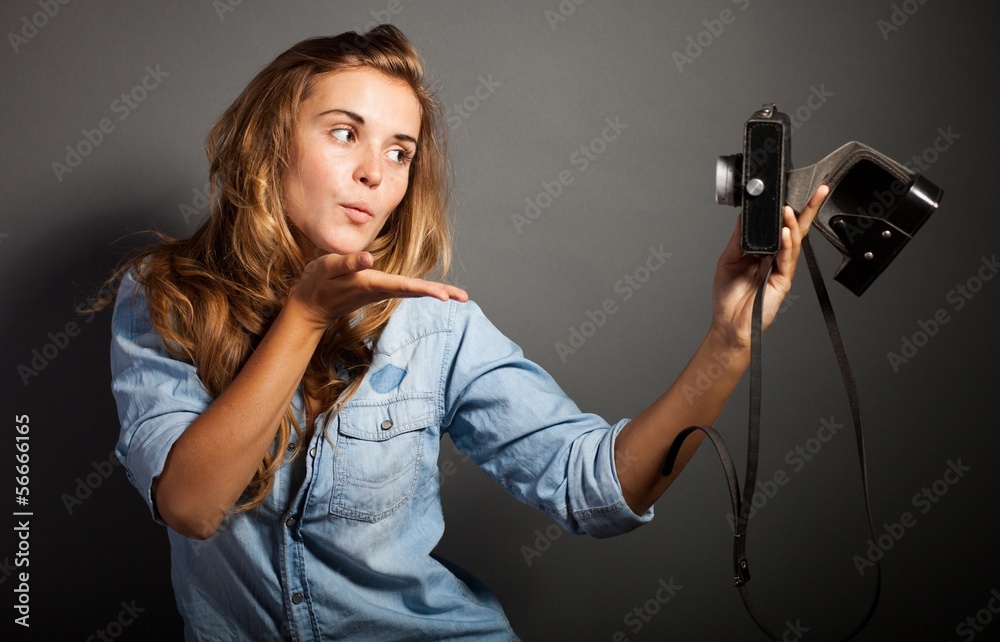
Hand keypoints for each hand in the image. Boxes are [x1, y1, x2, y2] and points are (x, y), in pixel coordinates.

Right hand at [289, 252, 468, 330]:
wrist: (310, 306)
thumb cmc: (317, 283)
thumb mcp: (326, 268)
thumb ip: (347, 263)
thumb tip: (370, 258)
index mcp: (370, 284)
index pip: (403, 286)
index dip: (425, 289)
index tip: (445, 296)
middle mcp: (380, 290)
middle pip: (415, 291)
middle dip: (440, 293)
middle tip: (465, 297)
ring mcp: (381, 292)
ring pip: (413, 292)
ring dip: (437, 292)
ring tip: (459, 296)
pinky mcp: (379, 290)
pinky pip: (407, 290)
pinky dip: (424, 290)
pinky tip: (438, 291)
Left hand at [709, 185, 828, 349]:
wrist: (729, 325)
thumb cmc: (728, 297)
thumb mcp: (727, 260)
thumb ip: (738, 239)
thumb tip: (744, 216)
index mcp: (762, 251)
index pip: (778, 226)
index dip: (786, 210)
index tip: (790, 191)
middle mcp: (774, 258)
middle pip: (795, 229)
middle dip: (808, 209)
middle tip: (818, 190)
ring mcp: (781, 269)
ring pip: (793, 241)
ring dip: (792, 223)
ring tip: (789, 209)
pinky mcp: (783, 280)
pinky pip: (787, 259)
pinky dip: (787, 244)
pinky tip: (785, 232)